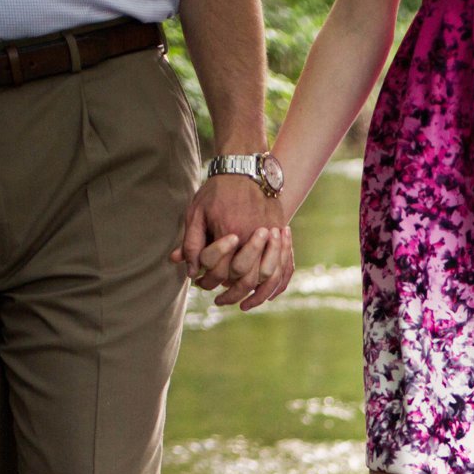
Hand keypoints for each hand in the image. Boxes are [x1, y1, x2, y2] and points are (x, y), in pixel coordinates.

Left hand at [171, 174, 293, 310]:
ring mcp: (271, 236)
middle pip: (245, 278)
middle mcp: (253, 236)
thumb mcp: (196, 212)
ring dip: (255, 295)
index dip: (209, 281)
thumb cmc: (217, 191)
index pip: (220, 270)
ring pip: (268, 277)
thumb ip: (191, 241)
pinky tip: (267, 295)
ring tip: (243, 304)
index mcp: (230, 231)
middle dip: (231, 293)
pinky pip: (285, 268)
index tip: (201, 284)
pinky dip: (277, 285)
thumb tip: (188, 269)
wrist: (247, 168)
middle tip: (219, 301)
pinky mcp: (282, 235)